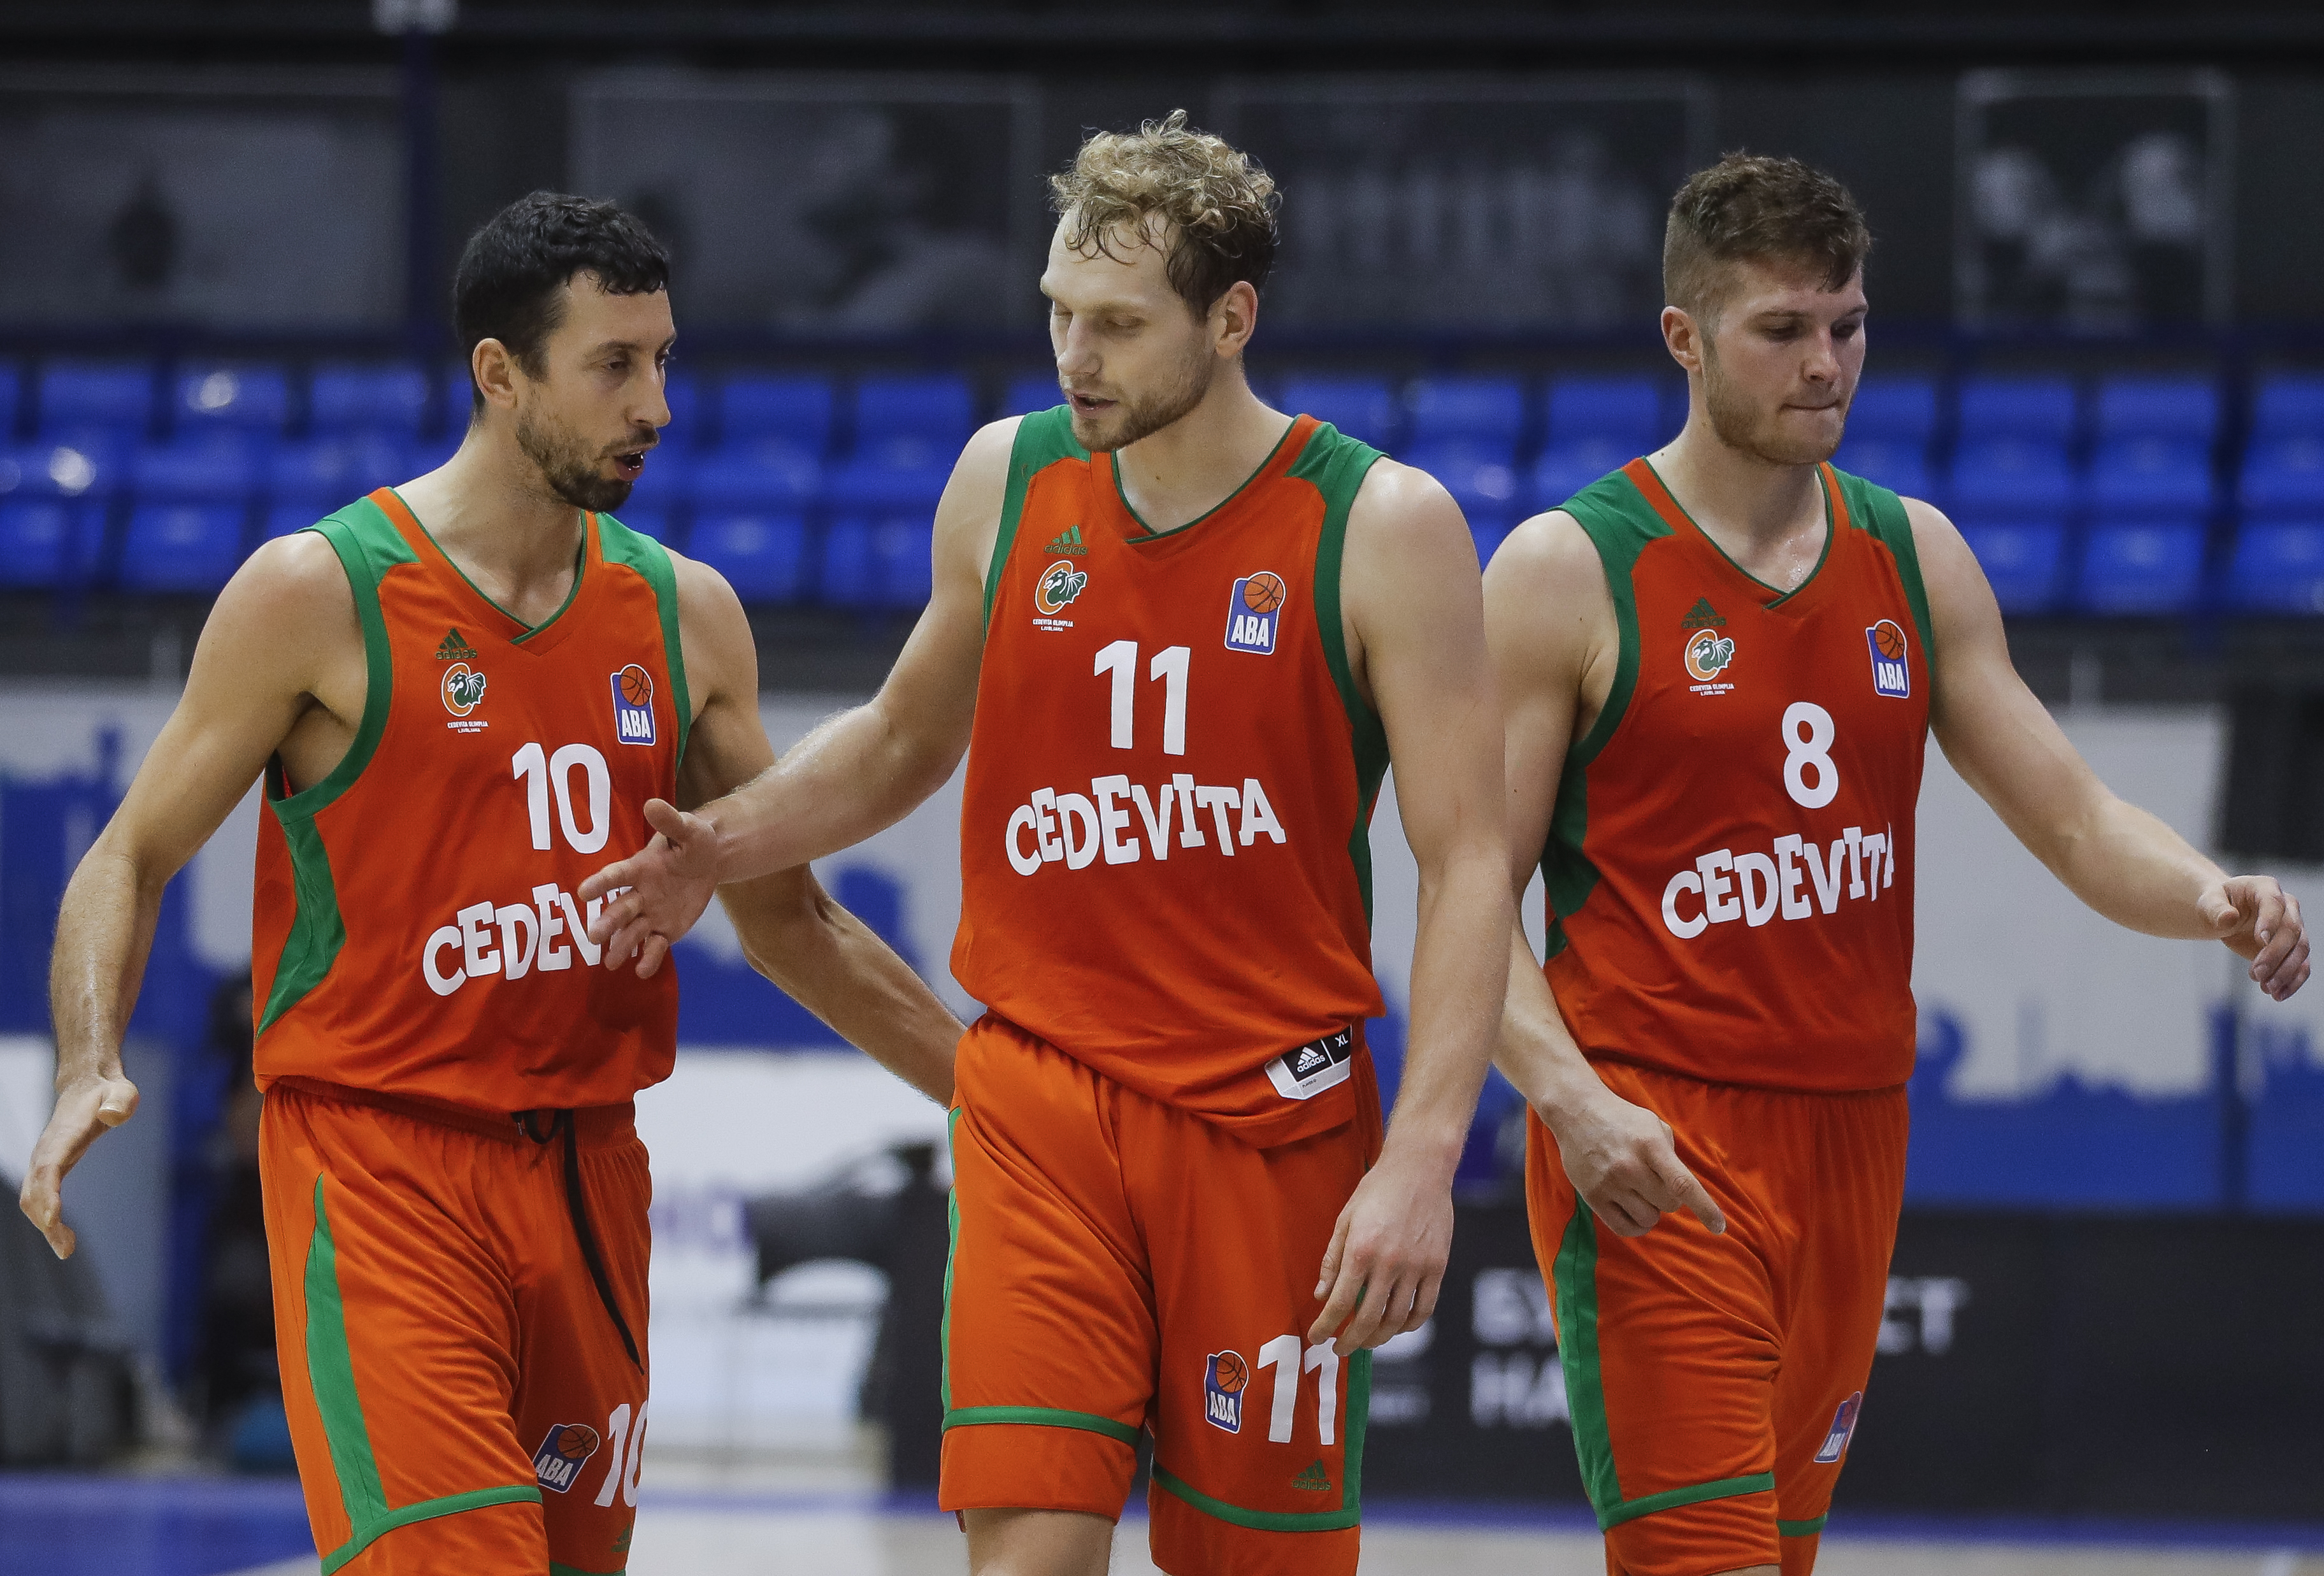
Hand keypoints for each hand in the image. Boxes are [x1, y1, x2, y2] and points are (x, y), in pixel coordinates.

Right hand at [17, 1071, 138, 1258]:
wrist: (87, 1087)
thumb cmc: (108, 1093)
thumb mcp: (122, 1092)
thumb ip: (120, 1102)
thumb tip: (111, 1115)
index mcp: (64, 1136)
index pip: (49, 1167)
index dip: (48, 1192)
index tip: (53, 1219)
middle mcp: (47, 1150)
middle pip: (35, 1190)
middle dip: (45, 1220)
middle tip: (66, 1248)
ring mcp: (43, 1159)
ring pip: (31, 1197)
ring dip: (43, 1225)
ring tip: (66, 1248)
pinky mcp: (47, 1167)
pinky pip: (38, 1196)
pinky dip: (45, 1217)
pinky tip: (62, 1234)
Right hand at [580, 798, 719, 977]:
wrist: (709, 862)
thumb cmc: (693, 842)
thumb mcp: (688, 829)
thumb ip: (671, 822)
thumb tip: (652, 803)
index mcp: (639, 869)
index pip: (617, 876)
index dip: (601, 883)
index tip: (584, 892)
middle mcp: (639, 894)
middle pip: (620, 910)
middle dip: (607, 922)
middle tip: (593, 937)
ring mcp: (651, 914)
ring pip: (633, 932)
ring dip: (621, 946)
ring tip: (610, 962)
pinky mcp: (666, 930)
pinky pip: (656, 946)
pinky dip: (649, 959)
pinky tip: (642, 972)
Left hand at [1306, 1147, 1453, 1357]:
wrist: (1419, 1168)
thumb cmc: (1376, 1190)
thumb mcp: (1345, 1220)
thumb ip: (1332, 1261)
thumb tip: (1321, 1296)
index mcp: (1360, 1251)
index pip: (1340, 1303)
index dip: (1326, 1326)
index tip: (1317, 1338)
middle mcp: (1389, 1263)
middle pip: (1368, 1319)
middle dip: (1350, 1341)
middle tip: (1340, 1349)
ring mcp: (1417, 1267)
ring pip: (1396, 1320)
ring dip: (1378, 1338)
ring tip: (1366, 1341)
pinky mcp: (1437, 1267)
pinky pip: (1424, 1309)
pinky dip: (1409, 1326)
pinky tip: (1396, 1327)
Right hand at [1544, 1086, 1724, 1239]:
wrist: (1576, 1111)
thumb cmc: (1622, 1119)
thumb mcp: (1653, 1125)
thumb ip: (1671, 1156)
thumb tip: (1682, 1189)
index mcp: (1649, 1144)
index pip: (1682, 1184)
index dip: (1704, 1208)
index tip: (1719, 1227)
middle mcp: (1629, 1166)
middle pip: (1669, 1204)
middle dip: (1669, 1197)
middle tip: (1654, 1180)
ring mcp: (1609, 1183)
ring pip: (1649, 1218)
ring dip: (1651, 1209)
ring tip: (1639, 1191)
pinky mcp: (1592, 1196)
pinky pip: (1625, 1228)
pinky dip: (1637, 1226)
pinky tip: (1634, 1212)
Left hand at [2200, 875, 2309, 1000]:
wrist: (2224, 914)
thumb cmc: (2216, 904)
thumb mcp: (2208, 902)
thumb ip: (2215, 908)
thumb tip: (2228, 918)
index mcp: (2265, 887)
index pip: (2274, 903)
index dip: (2271, 921)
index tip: (2260, 941)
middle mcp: (2286, 906)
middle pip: (2291, 930)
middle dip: (2275, 954)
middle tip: (2256, 975)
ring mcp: (2293, 927)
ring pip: (2300, 950)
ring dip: (2286, 971)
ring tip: (2266, 988)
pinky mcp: (2292, 947)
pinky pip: (2301, 965)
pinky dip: (2292, 981)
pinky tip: (2278, 995)